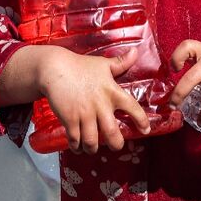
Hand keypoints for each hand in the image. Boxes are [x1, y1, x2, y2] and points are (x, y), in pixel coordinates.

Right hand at [36, 46, 150, 153]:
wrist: (55, 68)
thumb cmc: (81, 66)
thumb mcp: (103, 64)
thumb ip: (121, 62)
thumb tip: (135, 52)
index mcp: (112, 92)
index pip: (133, 108)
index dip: (141, 121)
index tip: (146, 130)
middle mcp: (101, 106)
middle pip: (113, 134)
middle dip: (116, 144)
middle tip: (115, 146)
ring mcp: (85, 114)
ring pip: (92, 141)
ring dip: (93, 148)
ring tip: (92, 148)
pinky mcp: (69, 119)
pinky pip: (75, 140)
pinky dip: (76, 146)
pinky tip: (77, 146)